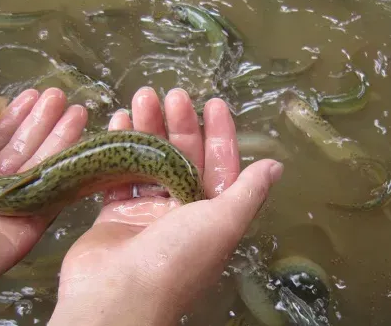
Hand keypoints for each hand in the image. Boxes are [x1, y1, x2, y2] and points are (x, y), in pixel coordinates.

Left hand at [0, 82, 87, 322]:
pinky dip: (67, 173)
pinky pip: (51, 198)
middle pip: (21, 150)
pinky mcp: (25, 229)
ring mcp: (7, 210)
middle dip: (41, 122)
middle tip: (58, 96)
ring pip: (39, 169)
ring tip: (78, 111)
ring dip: (59, 139)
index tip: (32, 96)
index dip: (13, 117)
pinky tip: (81, 148)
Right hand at [49, 87, 283, 325]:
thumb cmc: (176, 258)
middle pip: (183, 158)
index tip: (213, 103)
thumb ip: (248, 192)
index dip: (220, 134)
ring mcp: (147, 213)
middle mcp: (181, 213)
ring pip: (150, 161)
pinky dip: (118, 148)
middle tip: (171, 94)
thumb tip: (276, 166)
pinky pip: (120, 174)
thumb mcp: (223, 222)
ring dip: (147, 129)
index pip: (221, 166)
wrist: (115, 295)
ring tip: (141, 97)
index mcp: (212, 215)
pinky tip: (118, 121)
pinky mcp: (115, 214)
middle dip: (179, 124)